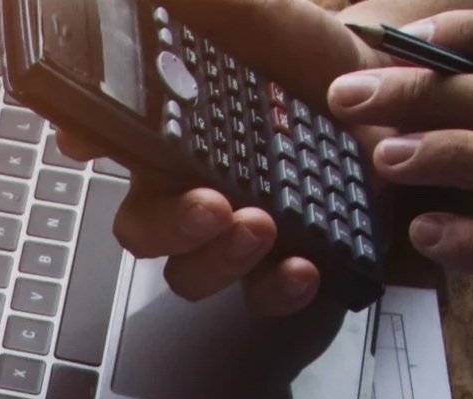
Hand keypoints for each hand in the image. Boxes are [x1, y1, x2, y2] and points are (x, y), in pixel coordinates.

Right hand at [86, 0, 383, 313]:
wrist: (390, 99)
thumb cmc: (313, 61)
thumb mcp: (264, 16)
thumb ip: (217, 8)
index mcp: (173, 130)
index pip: (109, 138)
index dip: (83, 137)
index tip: (81, 138)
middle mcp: (190, 187)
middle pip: (143, 229)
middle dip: (168, 225)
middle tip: (209, 204)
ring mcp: (231, 231)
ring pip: (191, 273)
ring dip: (218, 259)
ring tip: (261, 225)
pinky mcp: (279, 260)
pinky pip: (260, 296)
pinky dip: (277, 289)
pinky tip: (300, 265)